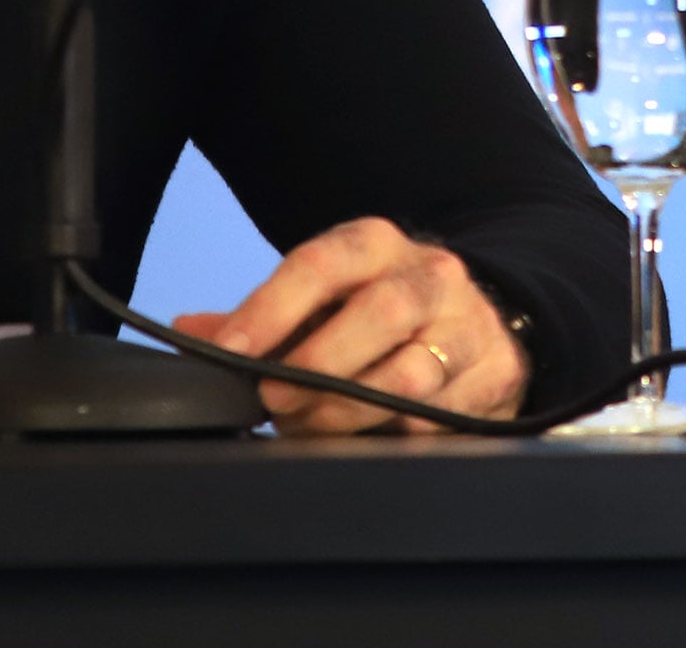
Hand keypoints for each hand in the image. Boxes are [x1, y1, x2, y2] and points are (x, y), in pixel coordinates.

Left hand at [172, 218, 528, 434]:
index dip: (272, 307)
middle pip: (381, 312)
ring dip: (349, 412)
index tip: (234, 350)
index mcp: (378, 245)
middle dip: (319, 363)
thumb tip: (189, 332)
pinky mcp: (495, 376)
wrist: (482, 319)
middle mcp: (432, 276)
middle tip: (274, 399)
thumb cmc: (379, 313)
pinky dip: (391, 438)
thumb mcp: (324, 300)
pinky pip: (438, 421)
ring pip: (411, 377)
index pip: (324, 262)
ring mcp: (470, 326)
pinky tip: (364, 439)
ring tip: (309, 426)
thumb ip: (260, 317)